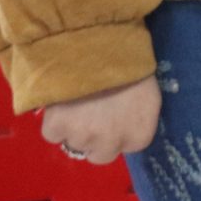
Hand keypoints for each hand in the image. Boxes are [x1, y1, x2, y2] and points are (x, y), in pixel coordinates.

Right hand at [40, 76, 161, 164]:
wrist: (102, 46)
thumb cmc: (131, 65)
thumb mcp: (147, 96)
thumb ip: (136, 122)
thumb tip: (122, 130)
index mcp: (140, 136)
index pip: (125, 148)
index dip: (117, 133)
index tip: (114, 115)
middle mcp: (112, 144)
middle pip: (99, 155)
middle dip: (96, 139)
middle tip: (93, 114)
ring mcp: (83, 138)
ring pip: (74, 144)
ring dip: (75, 128)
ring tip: (79, 101)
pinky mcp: (58, 129)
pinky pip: (53, 134)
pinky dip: (55, 122)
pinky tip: (64, 101)